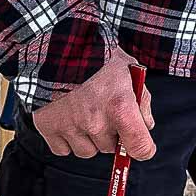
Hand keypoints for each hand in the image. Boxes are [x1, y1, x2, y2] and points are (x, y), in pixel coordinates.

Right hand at [32, 47, 155, 160]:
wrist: (57, 43)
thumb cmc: (96, 53)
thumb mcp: (128, 67)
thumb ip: (141, 98)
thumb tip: (146, 125)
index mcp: (120, 106)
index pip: (139, 146)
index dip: (143, 148)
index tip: (142, 145)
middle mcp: (96, 122)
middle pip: (110, 147)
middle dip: (110, 132)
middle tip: (103, 107)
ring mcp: (71, 128)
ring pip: (87, 151)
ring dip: (88, 137)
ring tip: (84, 110)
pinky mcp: (49, 129)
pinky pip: (63, 150)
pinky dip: (66, 138)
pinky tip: (67, 117)